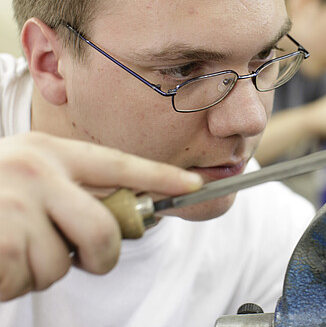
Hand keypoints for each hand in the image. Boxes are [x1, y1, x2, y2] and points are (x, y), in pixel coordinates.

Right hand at [0, 132, 201, 300]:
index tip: (194, 184)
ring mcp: (14, 204)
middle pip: (103, 230)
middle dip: (100, 257)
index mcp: (49, 155)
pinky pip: (26, 279)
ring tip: (11, 250)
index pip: (119, 164)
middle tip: (83, 258)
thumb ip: (68, 192)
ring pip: (61, 264)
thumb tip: (118, 220)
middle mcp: (35, 172)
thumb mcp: (25, 178)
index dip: (160, 176)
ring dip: (39, 270)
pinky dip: (11, 283)